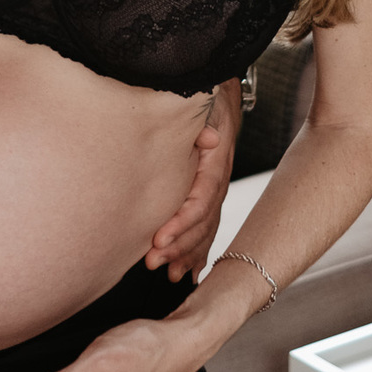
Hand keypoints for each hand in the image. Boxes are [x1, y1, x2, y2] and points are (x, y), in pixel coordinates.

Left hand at [143, 81, 240, 281]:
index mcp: (215, 165)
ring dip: (186, 253)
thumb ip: (203, 123)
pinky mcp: (209, 195)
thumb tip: (209, 138)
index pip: (200, 202)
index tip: (158, 239)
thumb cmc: (206, 100)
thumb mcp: (205, 106)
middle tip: (152, 263)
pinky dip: (197, 251)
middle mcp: (218, 183)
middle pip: (201, 224)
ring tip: (167, 274)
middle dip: (178, 247)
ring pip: (205, 230)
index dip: (181, 223)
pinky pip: (206, 228)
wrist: (219, 96)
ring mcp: (215, 191)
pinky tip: (188, 272)